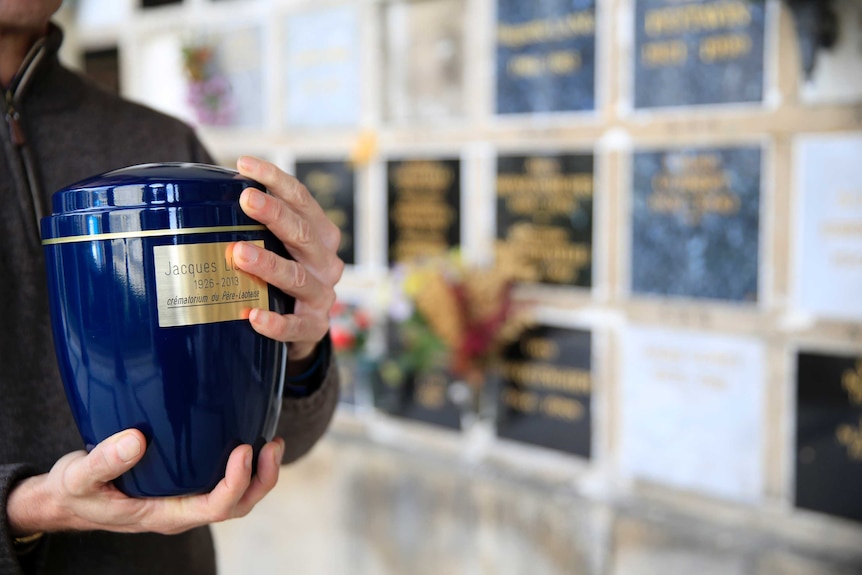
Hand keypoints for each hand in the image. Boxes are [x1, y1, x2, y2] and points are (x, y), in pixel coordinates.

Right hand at [7, 429, 283, 536]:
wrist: (69, 500)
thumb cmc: (77, 491)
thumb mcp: (78, 478)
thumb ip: (103, 461)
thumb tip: (135, 440)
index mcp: (165, 514)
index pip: (214, 507)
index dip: (236, 482)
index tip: (242, 449)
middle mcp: (183, 510)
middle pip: (237, 506)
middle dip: (261, 479)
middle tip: (273, 444)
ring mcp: (187, 499)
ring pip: (237, 497)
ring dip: (260, 473)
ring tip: (272, 442)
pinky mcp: (187, 484)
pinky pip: (224, 481)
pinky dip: (244, 465)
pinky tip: (247, 436)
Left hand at [233, 156, 343, 363]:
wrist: (305, 325)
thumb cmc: (282, 274)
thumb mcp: (281, 245)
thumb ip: (257, 224)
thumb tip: (202, 191)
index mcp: (320, 234)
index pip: (301, 199)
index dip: (276, 180)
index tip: (245, 164)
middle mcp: (325, 262)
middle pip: (303, 234)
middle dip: (275, 215)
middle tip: (246, 199)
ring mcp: (321, 295)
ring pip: (297, 277)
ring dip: (269, 264)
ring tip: (239, 254)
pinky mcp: (313, 327)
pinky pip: (295, 326)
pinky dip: (275, 321)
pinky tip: (252, 316)